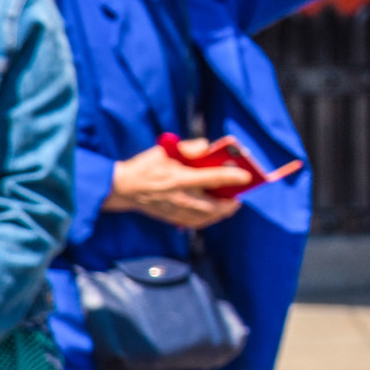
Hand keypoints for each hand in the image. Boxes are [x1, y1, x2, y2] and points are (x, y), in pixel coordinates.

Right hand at [107, 140, 248, 228]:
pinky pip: (194, 223)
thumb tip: (207, 146)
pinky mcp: (171, 217)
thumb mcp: (165, 150)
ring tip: (229, 206)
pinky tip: (212, 215)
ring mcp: (175, 210)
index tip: (247, 177)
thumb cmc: (145, 166)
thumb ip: (188, 147)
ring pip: (205, 218)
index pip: (212, 178)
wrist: (122, 187)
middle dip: (229, 204)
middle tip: (238, 198)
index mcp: (179, 178)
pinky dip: (207, 220)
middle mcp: (180, 197)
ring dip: (220, 214)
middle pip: (212, 206)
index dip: (231, 177)